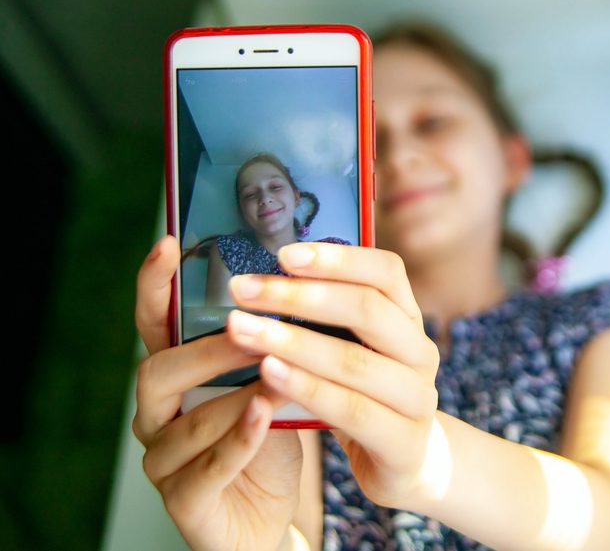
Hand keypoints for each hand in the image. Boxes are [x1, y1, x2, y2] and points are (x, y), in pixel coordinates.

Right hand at [132, 235, 303, 550]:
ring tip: (273, 370)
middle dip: (211, 346)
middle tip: (251, 324)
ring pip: (187, 420)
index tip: (168, 243)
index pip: (155, 324)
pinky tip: (266, 415)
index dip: (154, 286)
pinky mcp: (187, 502)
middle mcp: (157, 414)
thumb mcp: (271, 375)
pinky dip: (238, 439)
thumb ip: (270, 335)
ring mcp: (165, 461)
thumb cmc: (271, 433)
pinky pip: (207, 468)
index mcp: (175, 375)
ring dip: (233, 392)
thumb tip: (306, 273)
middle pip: (161, 369)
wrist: (270, 514)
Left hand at [224, 242, 440, 508]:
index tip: (282, 253)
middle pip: (367, 310)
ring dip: (292, 341)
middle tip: (241, 289)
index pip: (386, 272)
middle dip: (298, 296)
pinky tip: (268, 374)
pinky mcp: (404, 442)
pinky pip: (351, 410)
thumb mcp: (352, 348)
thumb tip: (264, 272)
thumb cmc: (362, 395)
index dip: (337, 259)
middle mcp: (420, 352)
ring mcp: (418, 398)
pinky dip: (307, 388)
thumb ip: (325, 316)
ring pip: (354, 360)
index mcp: (408, 319)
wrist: (402, 463)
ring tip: (241, 328)